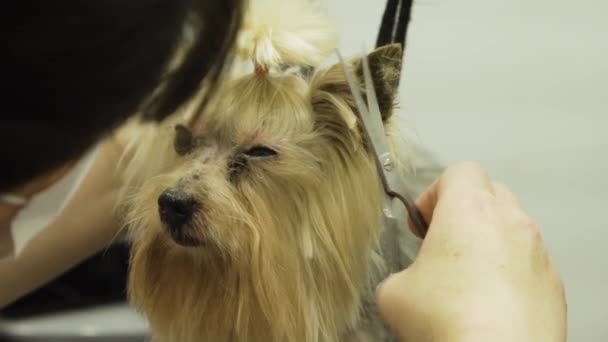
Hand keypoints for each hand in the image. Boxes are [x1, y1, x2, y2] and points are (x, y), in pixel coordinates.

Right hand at [376, 162, 566, 341]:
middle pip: (489, 194)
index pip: (459, 172)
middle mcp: (510, 222)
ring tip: (466, 280)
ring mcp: (537, 253)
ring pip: (512, 230)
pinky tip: (489, 304)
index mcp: (469, 210)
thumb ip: (400, 272)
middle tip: (443, 244)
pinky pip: (529, 265)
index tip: (423, 221)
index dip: (435, 193)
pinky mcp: (552, 285)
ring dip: (489, 244)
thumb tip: (405, 285)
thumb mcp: (394, 292)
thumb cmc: (450, 320)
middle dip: (464, 214)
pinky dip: (510, 274)